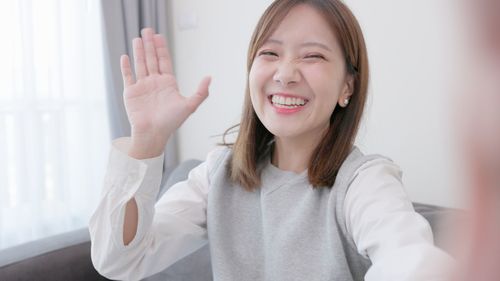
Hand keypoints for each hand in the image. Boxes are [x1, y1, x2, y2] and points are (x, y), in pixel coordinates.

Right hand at [120, 28, 210, 158]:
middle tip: (147, 30)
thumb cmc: (172, 122)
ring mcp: (142, 87)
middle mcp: (154, 83)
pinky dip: (126, 67)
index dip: (162, 48)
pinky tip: (125, 56)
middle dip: (150, 45)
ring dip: (139, 51)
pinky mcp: (130, 93)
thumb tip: (209, 77)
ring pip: (140, 64)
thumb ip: (201, 92)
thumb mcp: (190, 106)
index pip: (164, 61)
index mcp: (168, 83)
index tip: (159, 36)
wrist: (153, 134)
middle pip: (151, 59)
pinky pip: (128, 76)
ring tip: (137, 39)